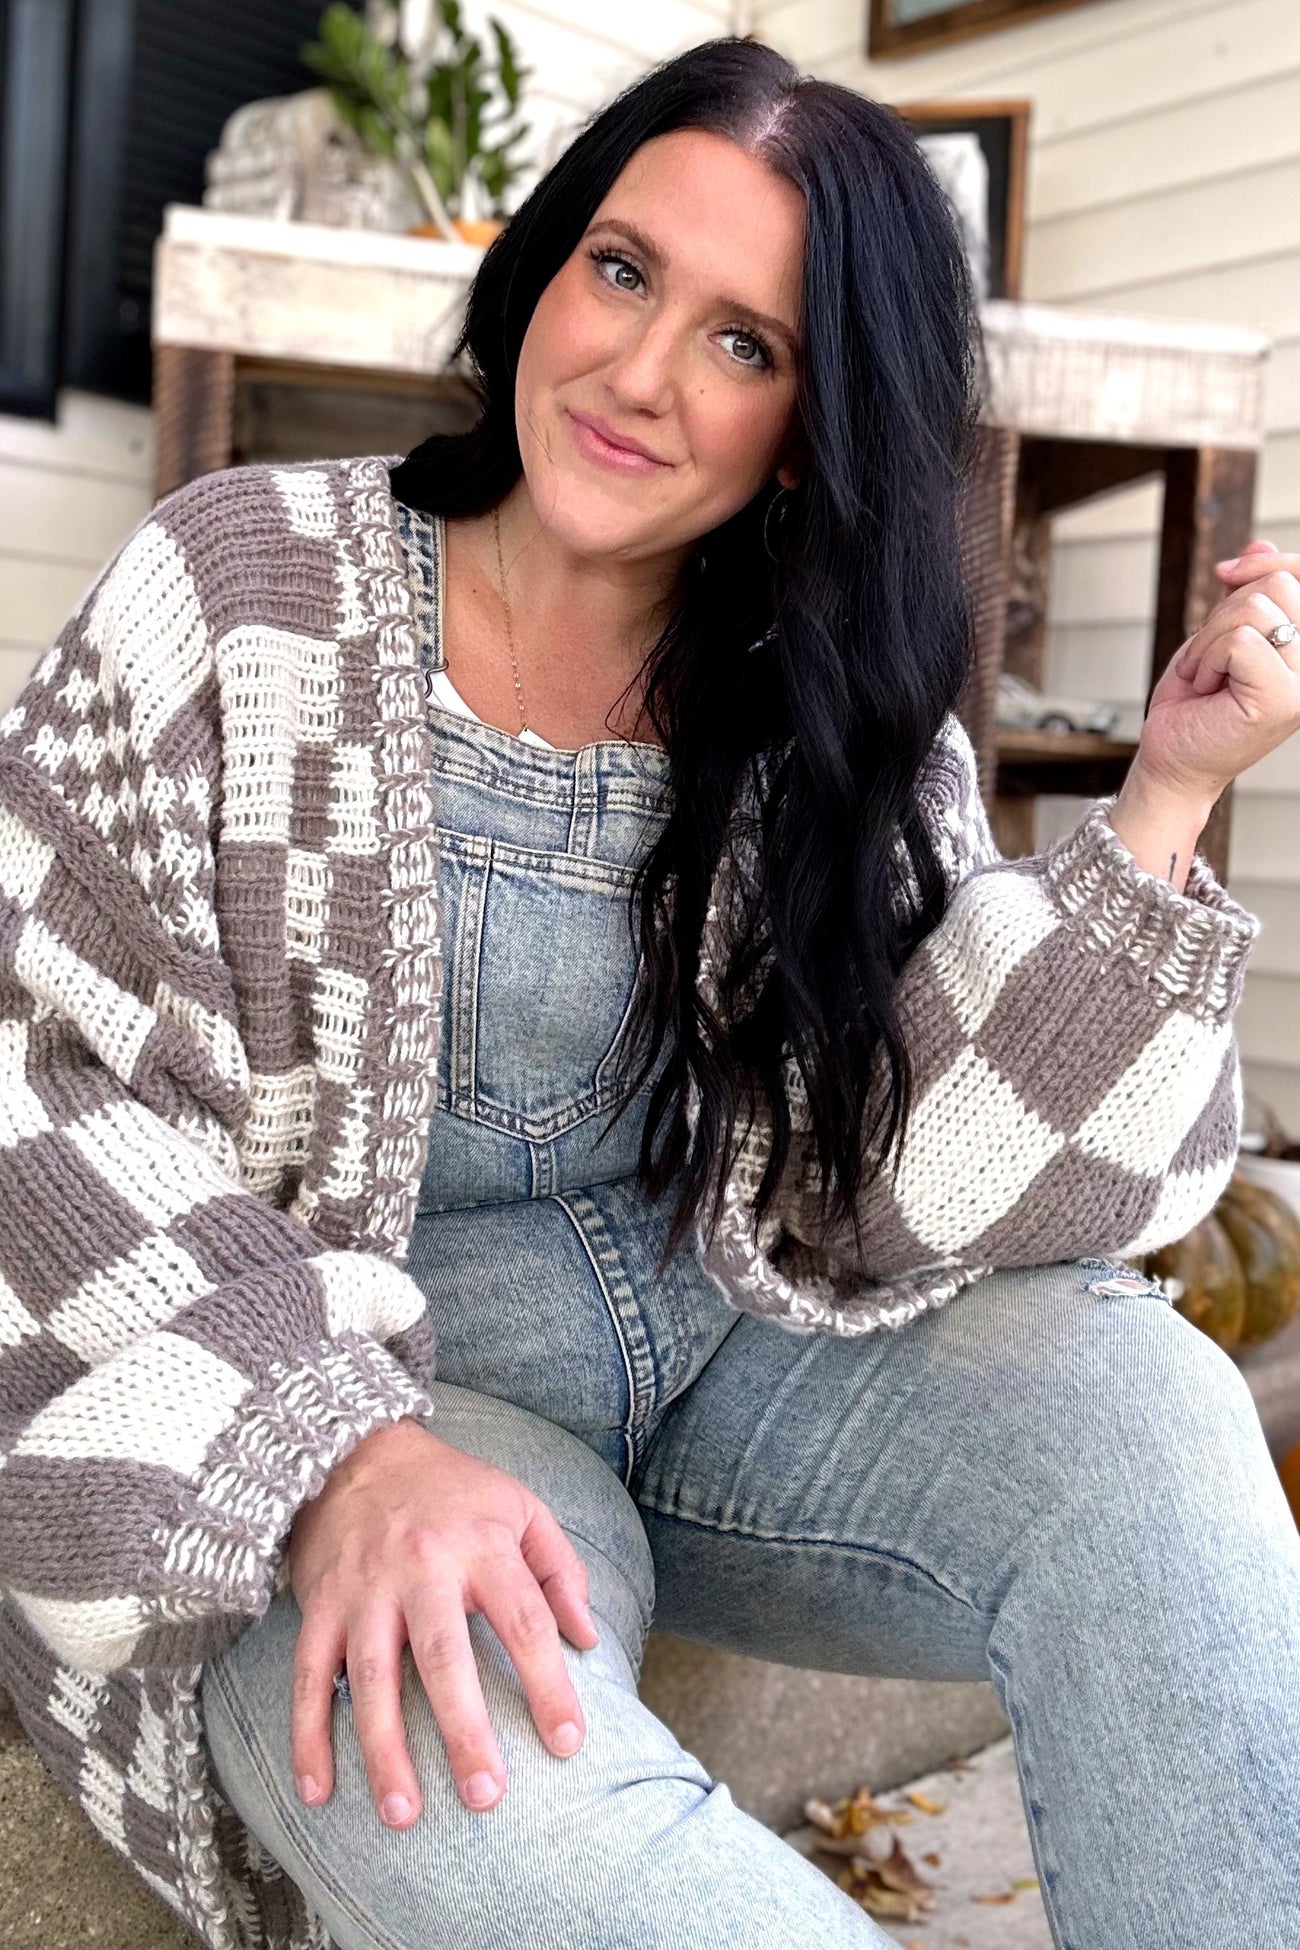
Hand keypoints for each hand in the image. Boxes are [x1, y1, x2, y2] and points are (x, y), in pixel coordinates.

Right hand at [285, 1417, 598, 1826]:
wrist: (355, 1450)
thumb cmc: (452, 1490)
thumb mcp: (520, 1507)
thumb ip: (561, 1570)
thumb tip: (589, 1642)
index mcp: (481, 1545)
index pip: (524, 1620)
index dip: (549, 1684)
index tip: (569, 1743)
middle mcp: (421, 1568)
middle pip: (443, 1658)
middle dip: (464, 1731)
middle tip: (486, 1797)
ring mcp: (364, 1590)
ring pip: (371, 1678)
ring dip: (384, 1751)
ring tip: (403, 1815)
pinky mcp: (320, 1606)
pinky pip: (309, 1678)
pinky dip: (308, 1736)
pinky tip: (319, 1793)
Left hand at [1135, 538, 1299, 803]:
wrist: (1172, 756)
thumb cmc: (1196, 700)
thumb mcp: (1221, 632)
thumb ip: (1247, 591)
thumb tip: (1260, 542)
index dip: (1268, 561)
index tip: (1225, 572)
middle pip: (1279, 585)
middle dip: (1224, 612)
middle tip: (1209, 656)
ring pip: (1256, 609)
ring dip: (1209, 640)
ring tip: (1206, 674)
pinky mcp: (1283, 700)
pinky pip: (1239, 641)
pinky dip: (1206, 658)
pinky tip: (1205, 687)